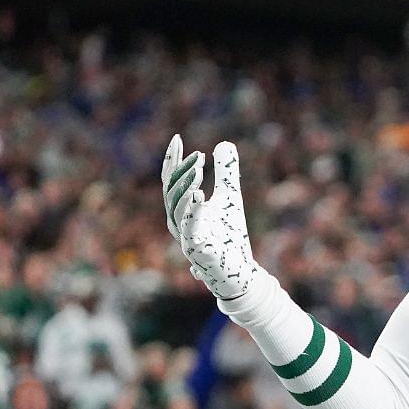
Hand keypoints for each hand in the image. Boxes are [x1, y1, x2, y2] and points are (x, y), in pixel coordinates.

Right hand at [161, 135, 268, 299]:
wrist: (238, 271)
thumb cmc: (229, 236)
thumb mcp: (230, 197)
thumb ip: (226, 172)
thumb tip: (224, 144)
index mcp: (181, 209)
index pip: (170, 181)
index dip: (172, 160)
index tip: (177, 137)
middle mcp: (178, 223)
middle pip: (171, 194)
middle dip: (182, 172)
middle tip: (199, 156)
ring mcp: (185, 238)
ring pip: (177, 212)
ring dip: (185, 190)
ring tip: (197, 171)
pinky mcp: (198, 252)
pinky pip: (191, 231)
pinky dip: (193, 213)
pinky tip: (200, 197)